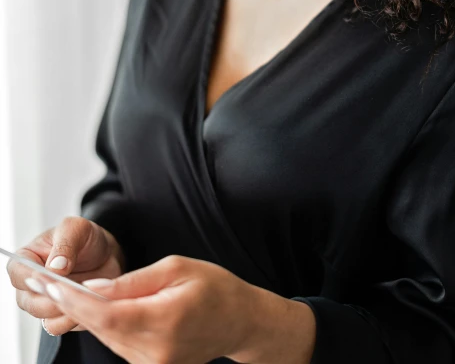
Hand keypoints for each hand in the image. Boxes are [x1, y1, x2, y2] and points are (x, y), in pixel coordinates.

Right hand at [6, 215, 124, 334]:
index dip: (32, 278)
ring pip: (46, 318)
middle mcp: (30, 286)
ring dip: (68, 310)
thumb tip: (55, 267)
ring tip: (87, 295)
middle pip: (30, 302)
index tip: (51, 277)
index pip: (18, 272)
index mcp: (27, 259)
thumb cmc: (85, 238)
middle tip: (75, 289)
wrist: (106, 254)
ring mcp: (44, 304)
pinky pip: (62, 327)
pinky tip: (90, 304)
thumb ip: (65, 244)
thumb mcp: (77, 229)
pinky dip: (76, 318)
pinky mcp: (60, 317)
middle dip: (53, 298)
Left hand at [36, 254, 258, 363]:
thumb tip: (94, 288)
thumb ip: (133, 281)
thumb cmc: (214, 287)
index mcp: (165, 320)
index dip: (76, 302)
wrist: (240, 321)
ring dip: (88, 317)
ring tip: (67, 293)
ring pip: (108, 339)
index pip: (108, 315)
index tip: (53, 285)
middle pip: (103, 330)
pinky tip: (99, 308)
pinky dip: (106, 327)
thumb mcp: (176, 268)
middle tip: (49, 284)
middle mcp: (156, 351)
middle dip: (74, 307)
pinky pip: (120, 346)